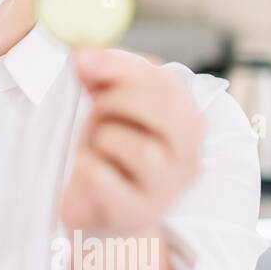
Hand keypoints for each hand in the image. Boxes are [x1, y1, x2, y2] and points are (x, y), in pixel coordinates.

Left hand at [59, 48, 204, 234]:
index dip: (123, 67)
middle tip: (97, 107)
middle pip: (168, 113)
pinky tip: (87, 169)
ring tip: (97, 147)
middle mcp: (187, 158)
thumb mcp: (109, 108)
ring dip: (105, 137)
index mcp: (188, 124)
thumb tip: (82, 55)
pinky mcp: (134, 214)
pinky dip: (88, 167)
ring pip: (143, 150)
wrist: (98, 214)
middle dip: (119, 99)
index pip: (169, 85)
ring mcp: (165, 191)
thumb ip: (102, 77)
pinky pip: (105, 179)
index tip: (82, 58)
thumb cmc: (109, 154)